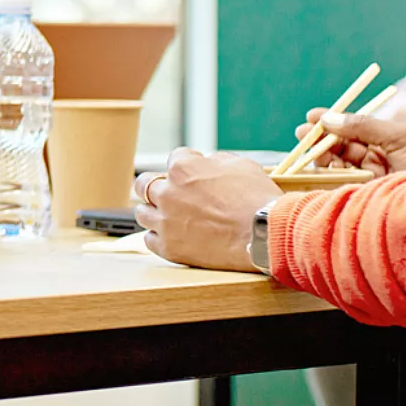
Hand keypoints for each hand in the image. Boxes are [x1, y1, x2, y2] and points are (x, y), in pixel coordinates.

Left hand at [132, 149, 280, 272]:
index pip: (174, 158)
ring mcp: (165, 221)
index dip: (187, 164)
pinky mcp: (168, 247)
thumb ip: (216, 161)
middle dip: (155, 185)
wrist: (264, 235)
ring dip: (153, 212)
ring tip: (167, 216)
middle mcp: (166, 193)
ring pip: (142, 213)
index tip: (194, 173)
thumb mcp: (241, 165)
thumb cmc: (257, 198)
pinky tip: (170, 235)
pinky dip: (157, 236)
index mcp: (182, 169)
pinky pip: (149, 239)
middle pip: (144, 184)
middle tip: (167, 192)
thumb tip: (208, 163)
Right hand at [295, 109, 405, 175]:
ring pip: (333, 166)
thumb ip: (365, 125)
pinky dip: (322, 177)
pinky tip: (319, 169)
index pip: (352, 130)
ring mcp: (364, 181)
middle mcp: (373, 162)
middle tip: (303, 134)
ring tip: (315, 153)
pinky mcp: (357, 198)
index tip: (311, 116)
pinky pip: (333, 186)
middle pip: (338, 147)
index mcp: (385, 144)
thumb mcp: (401, 137)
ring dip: (320, 157)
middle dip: (319, 139)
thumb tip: (329, 118)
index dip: (331, 122)